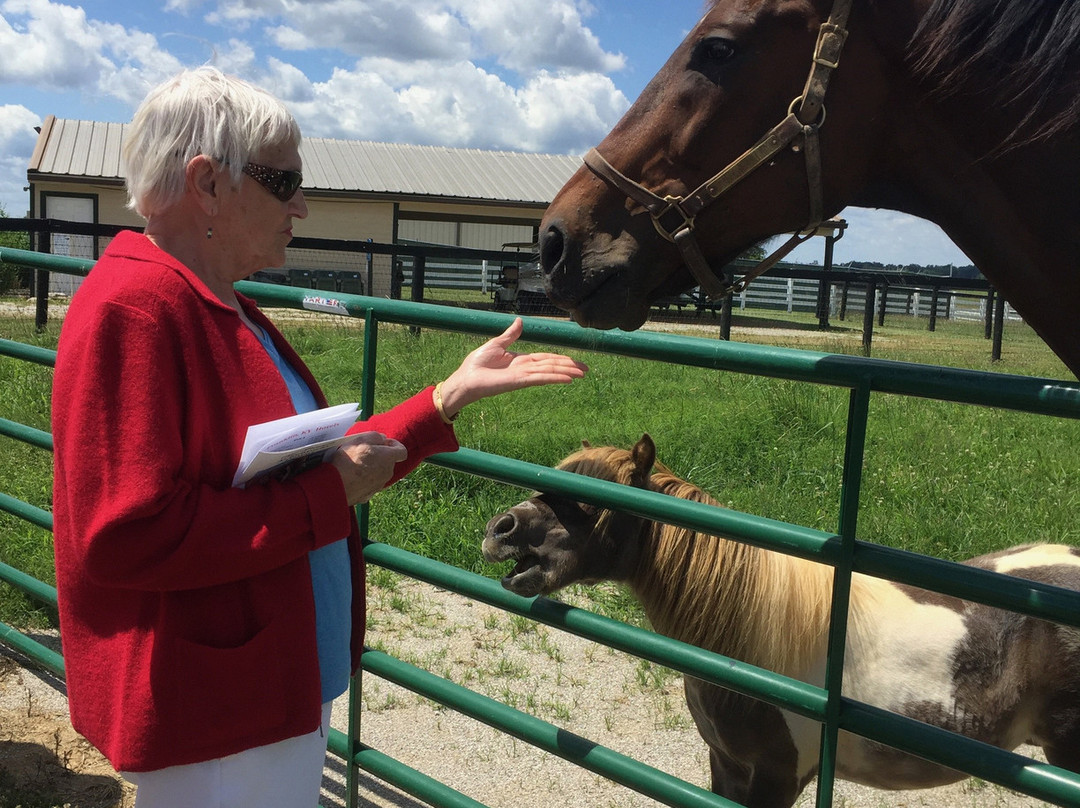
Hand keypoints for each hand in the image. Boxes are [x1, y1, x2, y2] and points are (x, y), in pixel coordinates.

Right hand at [330, 432, 407, 505]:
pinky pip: (368, 485)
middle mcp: (387, 473)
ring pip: (378, 474)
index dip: (394, 445)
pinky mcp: (367, 496)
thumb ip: (376, 436)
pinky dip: (363, 480)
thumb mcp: (361, 439)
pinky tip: (350, 478)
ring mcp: (378, 486)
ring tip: (354, 465)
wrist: (336, 486)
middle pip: (388, 462)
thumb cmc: (348, 460)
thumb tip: (383, 439)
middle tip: (363, 452)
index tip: (384, 442)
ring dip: (371, 468)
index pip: (402, 451)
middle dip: (379, 456)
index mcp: (388, 458)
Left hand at [437, 317, 587, 416]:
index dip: (561, 359)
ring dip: (566, 372)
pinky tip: (567, 379)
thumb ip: (510, 335)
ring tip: (582, 374)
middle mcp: (525, 368)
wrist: (465, 378)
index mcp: (521, 360)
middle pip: (552, 365)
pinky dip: (554, 378)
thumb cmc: (476, 364)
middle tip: (586, 370)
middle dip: (569, 367)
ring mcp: (523, 376)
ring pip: (549, 372)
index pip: (546, 359)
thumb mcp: (496, 344)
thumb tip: (520, 321)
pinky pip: (539, 378)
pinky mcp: (519, 381)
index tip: (575, 362)